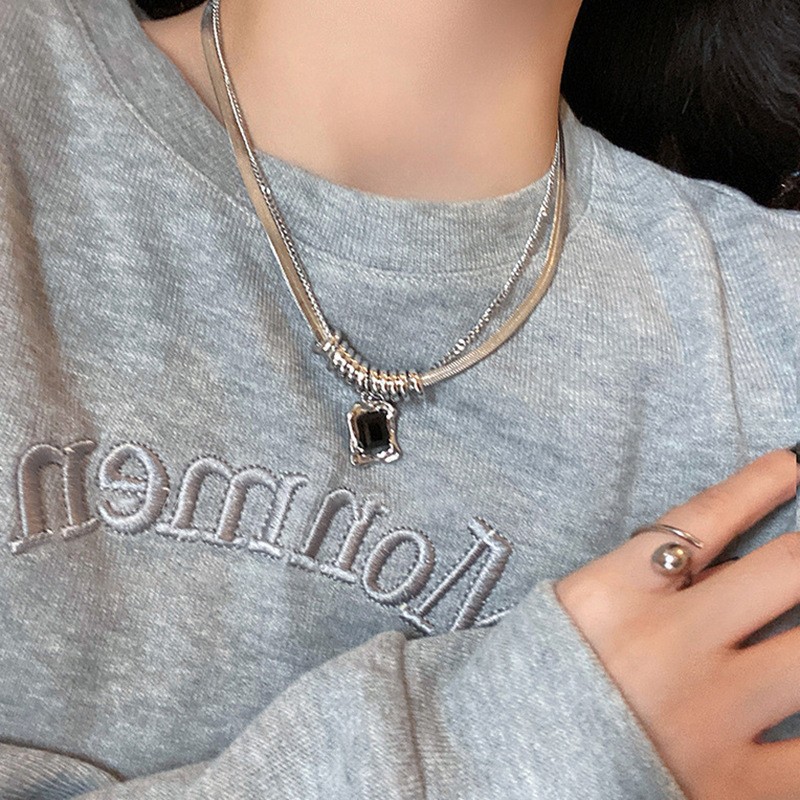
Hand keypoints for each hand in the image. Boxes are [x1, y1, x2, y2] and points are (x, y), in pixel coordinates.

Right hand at [555, 448, 798, 799]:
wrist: (520, 768)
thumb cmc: (549, 678)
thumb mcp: (580, 609)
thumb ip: (645, 578)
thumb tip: (733, 552)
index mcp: (614, 596)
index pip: (702, 519)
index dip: (759, 484)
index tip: (794, 463)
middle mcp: (666, 646)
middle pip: (783, 571)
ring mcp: (706, 715)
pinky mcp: (731, 784)